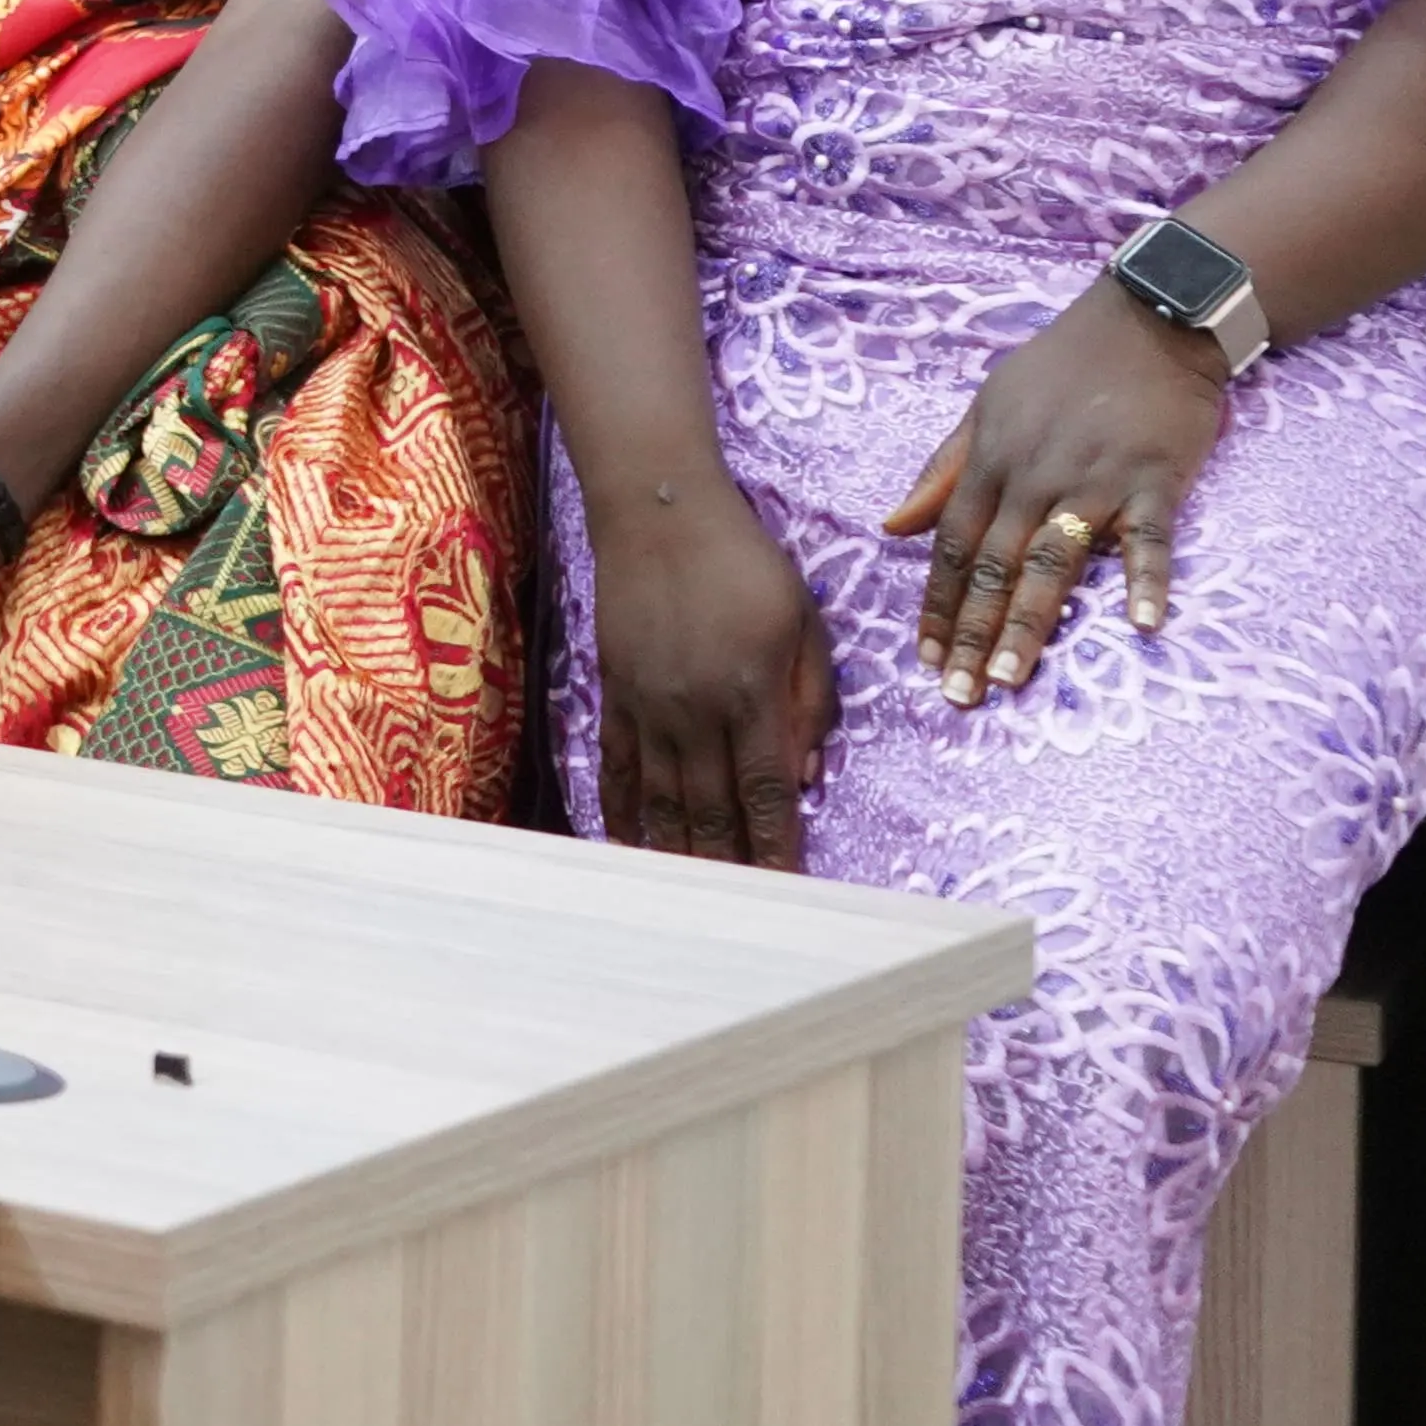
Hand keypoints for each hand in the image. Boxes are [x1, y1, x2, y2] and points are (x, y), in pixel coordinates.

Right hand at [573, 463, 833, 861]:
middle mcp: (695, 711)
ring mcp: (648, 705)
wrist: (657, 510)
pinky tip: (627, 844)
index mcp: (751, 693)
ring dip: (677, 852)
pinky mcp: (615, 691)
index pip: (767, 792)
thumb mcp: (803, 621)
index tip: (788, 892)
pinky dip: (620, 809)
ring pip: (661, 798)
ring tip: (689, 898)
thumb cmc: (744, 559)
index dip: (777, 848)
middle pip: (711, 809)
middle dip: (729, 867)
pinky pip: (616, 764)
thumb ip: (811, 700)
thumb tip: (805, 776)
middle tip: (742, 916)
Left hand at [883, 292, 1227, 708]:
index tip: (925, 659)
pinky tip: (1142, 623)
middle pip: (995, 568)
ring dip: (1029, 623)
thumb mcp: (986, 405)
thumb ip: (942, 470)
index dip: (937, 605)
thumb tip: (892, 525)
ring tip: (1009, 677)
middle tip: (958, 696)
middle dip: (971, 634)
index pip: (953, 547)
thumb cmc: (1062, 366)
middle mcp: (1033, 478)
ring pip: (1053, 562)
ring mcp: (1094, 481)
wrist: (1147, 319)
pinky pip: (1149, 538)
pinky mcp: (1154, 480)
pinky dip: (1147, 579)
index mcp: (991, 462)